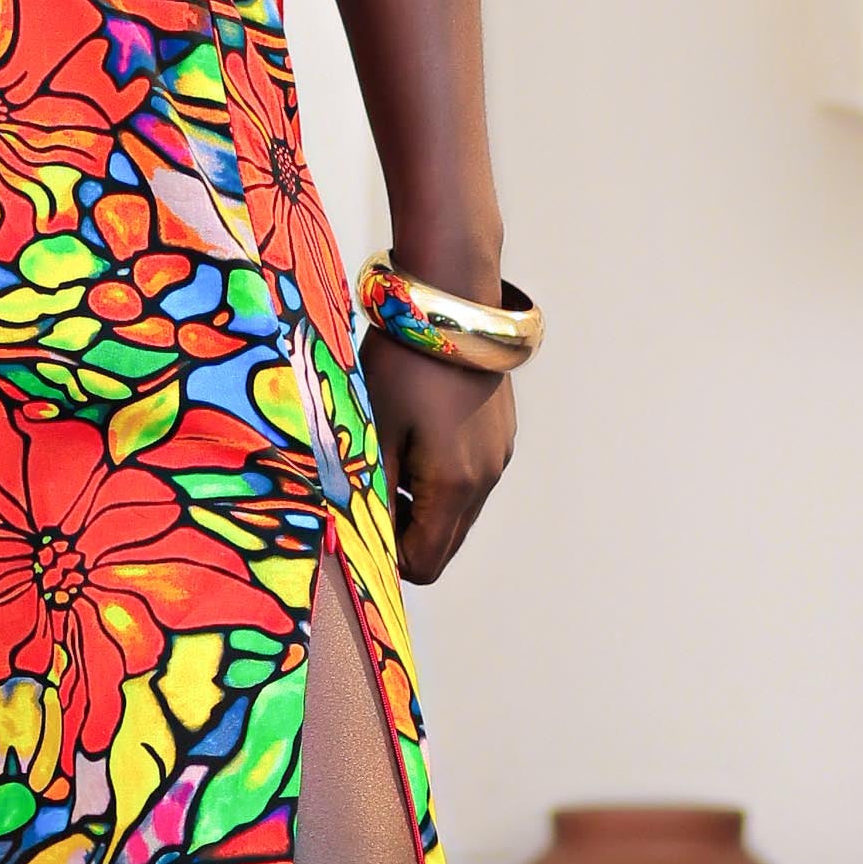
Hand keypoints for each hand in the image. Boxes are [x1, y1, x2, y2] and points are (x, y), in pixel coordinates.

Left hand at [364, 329, 516, 585]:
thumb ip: (372, 491)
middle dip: (406, 535)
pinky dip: (442, 478)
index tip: (360, 527)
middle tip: (368, 494)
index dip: (389, 559)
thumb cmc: (405, 362)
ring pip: (459, 512)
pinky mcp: (502, 434)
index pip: (426, 563)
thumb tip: (362, 539)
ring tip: (388, 458)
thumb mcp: (376, 429)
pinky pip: (471, 479)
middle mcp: (487, 478)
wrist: (452, 300)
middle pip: (446, 543)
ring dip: (423, 505)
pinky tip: (415, 435)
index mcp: (456, 486)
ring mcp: (500, 456)